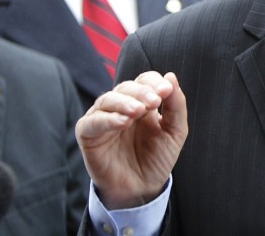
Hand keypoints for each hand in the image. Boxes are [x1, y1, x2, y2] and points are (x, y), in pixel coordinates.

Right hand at [76, 71, 187, 208]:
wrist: (142, 188)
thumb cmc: (157, 158)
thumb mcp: (175, 131)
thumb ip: (176, 105)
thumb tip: (171, 77)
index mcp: (141, 101)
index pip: (144, 80)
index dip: (154, 82)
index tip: (166, 91)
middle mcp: (120, 106)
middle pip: (126, 87)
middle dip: (141, 92)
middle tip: (154, 102)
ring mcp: (102, 118)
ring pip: (107, 100)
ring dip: (124, 102)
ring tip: (138, 111)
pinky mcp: (87, 134)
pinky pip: (92, 121)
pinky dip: (107, 119)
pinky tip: (123, 122)